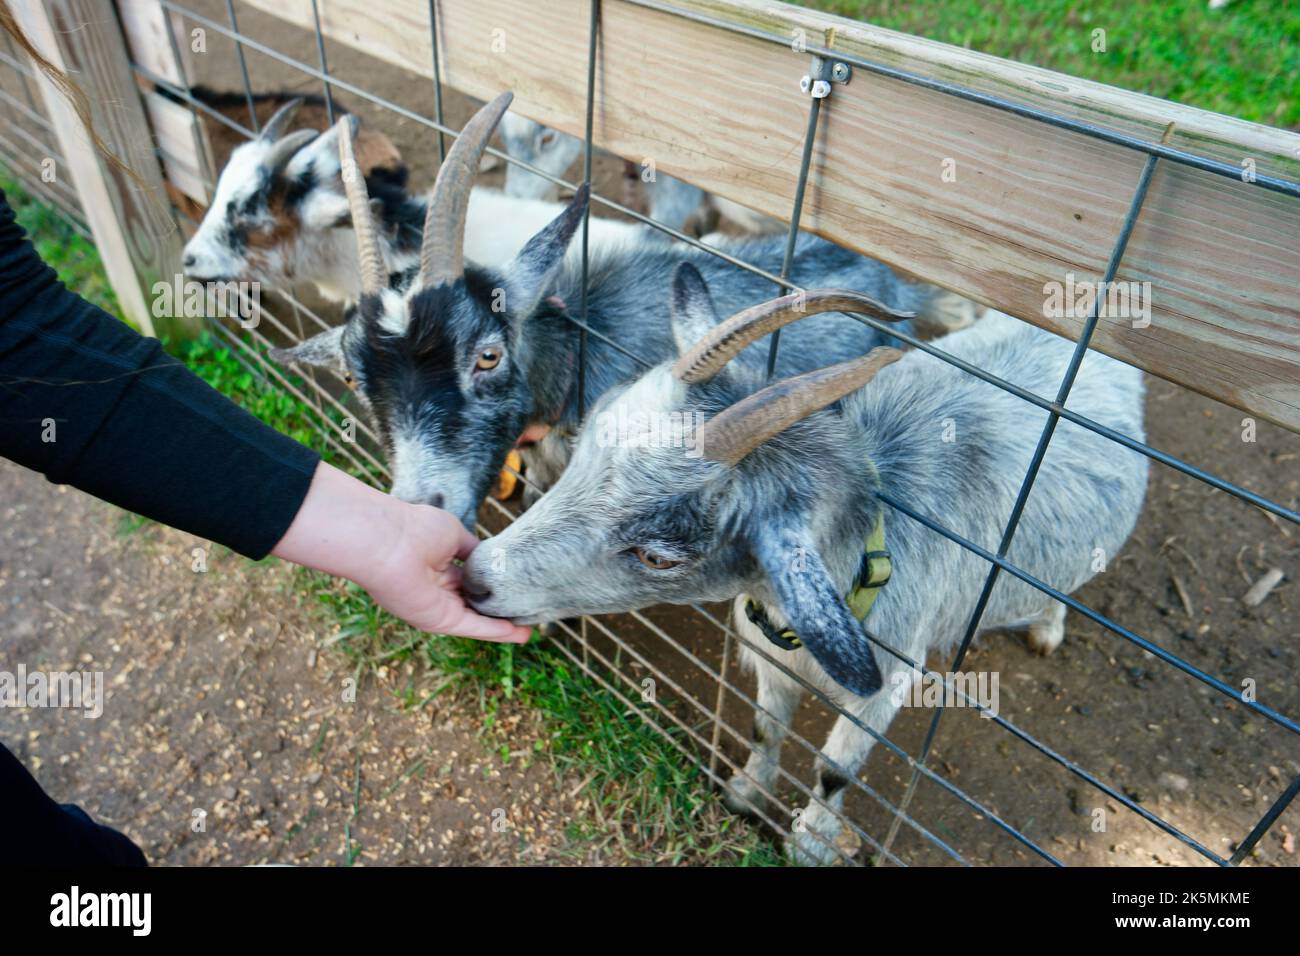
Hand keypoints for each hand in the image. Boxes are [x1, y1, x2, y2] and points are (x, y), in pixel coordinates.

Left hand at [360, 503, 530, 641]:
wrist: (388, 542)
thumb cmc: (415, 530)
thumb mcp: (453, 534)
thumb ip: (473, 550)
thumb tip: (491, 558)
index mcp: (439, 564)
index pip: (471, 580)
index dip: (492, 584)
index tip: (514, 586)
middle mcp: (438, 588)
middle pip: (475, 603)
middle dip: (499, 609)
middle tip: (527, 613)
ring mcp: (438, 606)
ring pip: (477, 619)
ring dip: (502, 627)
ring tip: (529, 631)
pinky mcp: (438, 620)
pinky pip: (473, 626)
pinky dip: (495, 631)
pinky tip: (518, 633)